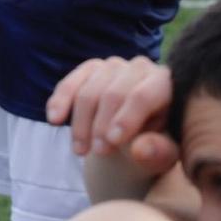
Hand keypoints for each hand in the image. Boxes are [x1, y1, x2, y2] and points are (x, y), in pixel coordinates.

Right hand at [46, 55, 178, 169]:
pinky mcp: (91, 69)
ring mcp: (114, 66)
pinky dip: (60, 101)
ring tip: (81, 151)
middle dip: (102, 125)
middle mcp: (140, 67)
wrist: (138, 139)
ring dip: (81, 123)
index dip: (126, 119)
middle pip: (113, 93)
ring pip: (89, 90)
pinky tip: (54, 120)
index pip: (143, 95)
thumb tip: (140, 150)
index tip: (112, 143)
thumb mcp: (164, 153)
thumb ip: (158, 152)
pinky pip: (71, 82)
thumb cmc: (157, 145)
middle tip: (99, 153)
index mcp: (165, 83)